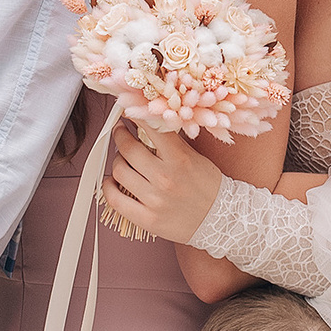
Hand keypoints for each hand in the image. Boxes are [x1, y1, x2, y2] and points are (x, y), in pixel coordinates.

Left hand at [102, 125, 225, 244]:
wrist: (222, 219)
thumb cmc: (209, 187)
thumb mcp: (195, 157)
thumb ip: (171, 143)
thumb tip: (147, 124)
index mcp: (179, 159)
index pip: (150, 128)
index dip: (135, 115)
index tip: (129, 111)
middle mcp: (165, 179)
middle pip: (128, 149)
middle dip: (120, 136)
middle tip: (121, 132)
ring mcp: (155, 200)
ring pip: (119, 171)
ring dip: (116, 160)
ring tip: (121, 158)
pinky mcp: (147, 219)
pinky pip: (115, 200)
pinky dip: (108, 187)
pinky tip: (112, 181)